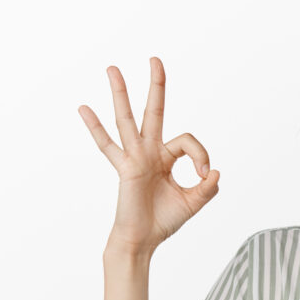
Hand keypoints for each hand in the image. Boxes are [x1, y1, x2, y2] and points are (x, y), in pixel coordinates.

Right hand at [78, 57, 219, 254]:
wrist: (144, 240)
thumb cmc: (164, 221)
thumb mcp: (194, 202)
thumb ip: (208, 187)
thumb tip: (215, 171)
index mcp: (166, 157)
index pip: (187, 141)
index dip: (201, 154)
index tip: (205, 174)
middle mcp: (149, 152)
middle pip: (153, 111)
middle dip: (156, 86)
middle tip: (155, 59)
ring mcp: (135, 157)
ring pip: (127, 119)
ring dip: (121, 93)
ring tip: (113, 68)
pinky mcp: (125, 168)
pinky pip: (107, 145)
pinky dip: (95, 127)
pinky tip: (83, 108)